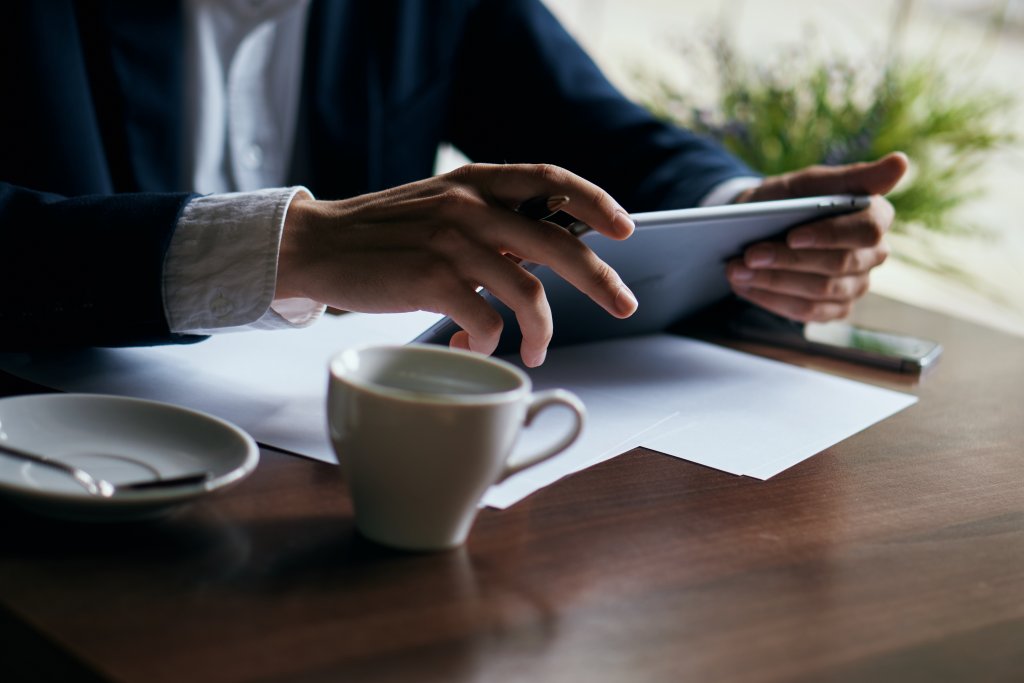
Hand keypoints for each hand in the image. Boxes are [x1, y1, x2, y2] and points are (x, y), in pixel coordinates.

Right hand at [276, 163, 637, 366]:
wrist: (318, 245)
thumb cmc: (384, 234)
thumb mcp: (440, 206)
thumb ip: (489, 220)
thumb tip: (542, 253)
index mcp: (475, 182)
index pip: (550, 178)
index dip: (595, 201)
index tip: (626, 228)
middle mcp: (469, 205)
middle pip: (557, 242)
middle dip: (600, 279)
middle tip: (625, 304)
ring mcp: (451, 243)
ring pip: (527, 292)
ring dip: (541, 330)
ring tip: (538, 350)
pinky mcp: (430, 281)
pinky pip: (486, 320)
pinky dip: (490, 340)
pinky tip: (475, 343)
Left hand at [727, 153, 908, 321]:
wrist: (757, 228)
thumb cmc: (788, 201)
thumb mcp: (809, 183)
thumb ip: (852, 176)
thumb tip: (902, 162)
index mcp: (876, 216)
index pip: (866, 231)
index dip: (828, 236)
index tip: (792, 236)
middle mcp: (874, 254)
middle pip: (837, 265)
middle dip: (788, 261)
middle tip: (748, 255)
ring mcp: (856, 285)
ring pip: (819, 291)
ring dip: (773, 282)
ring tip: (736, 271)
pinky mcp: (835, 309)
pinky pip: (807, 312)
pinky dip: (771, 299)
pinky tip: (744, 286)